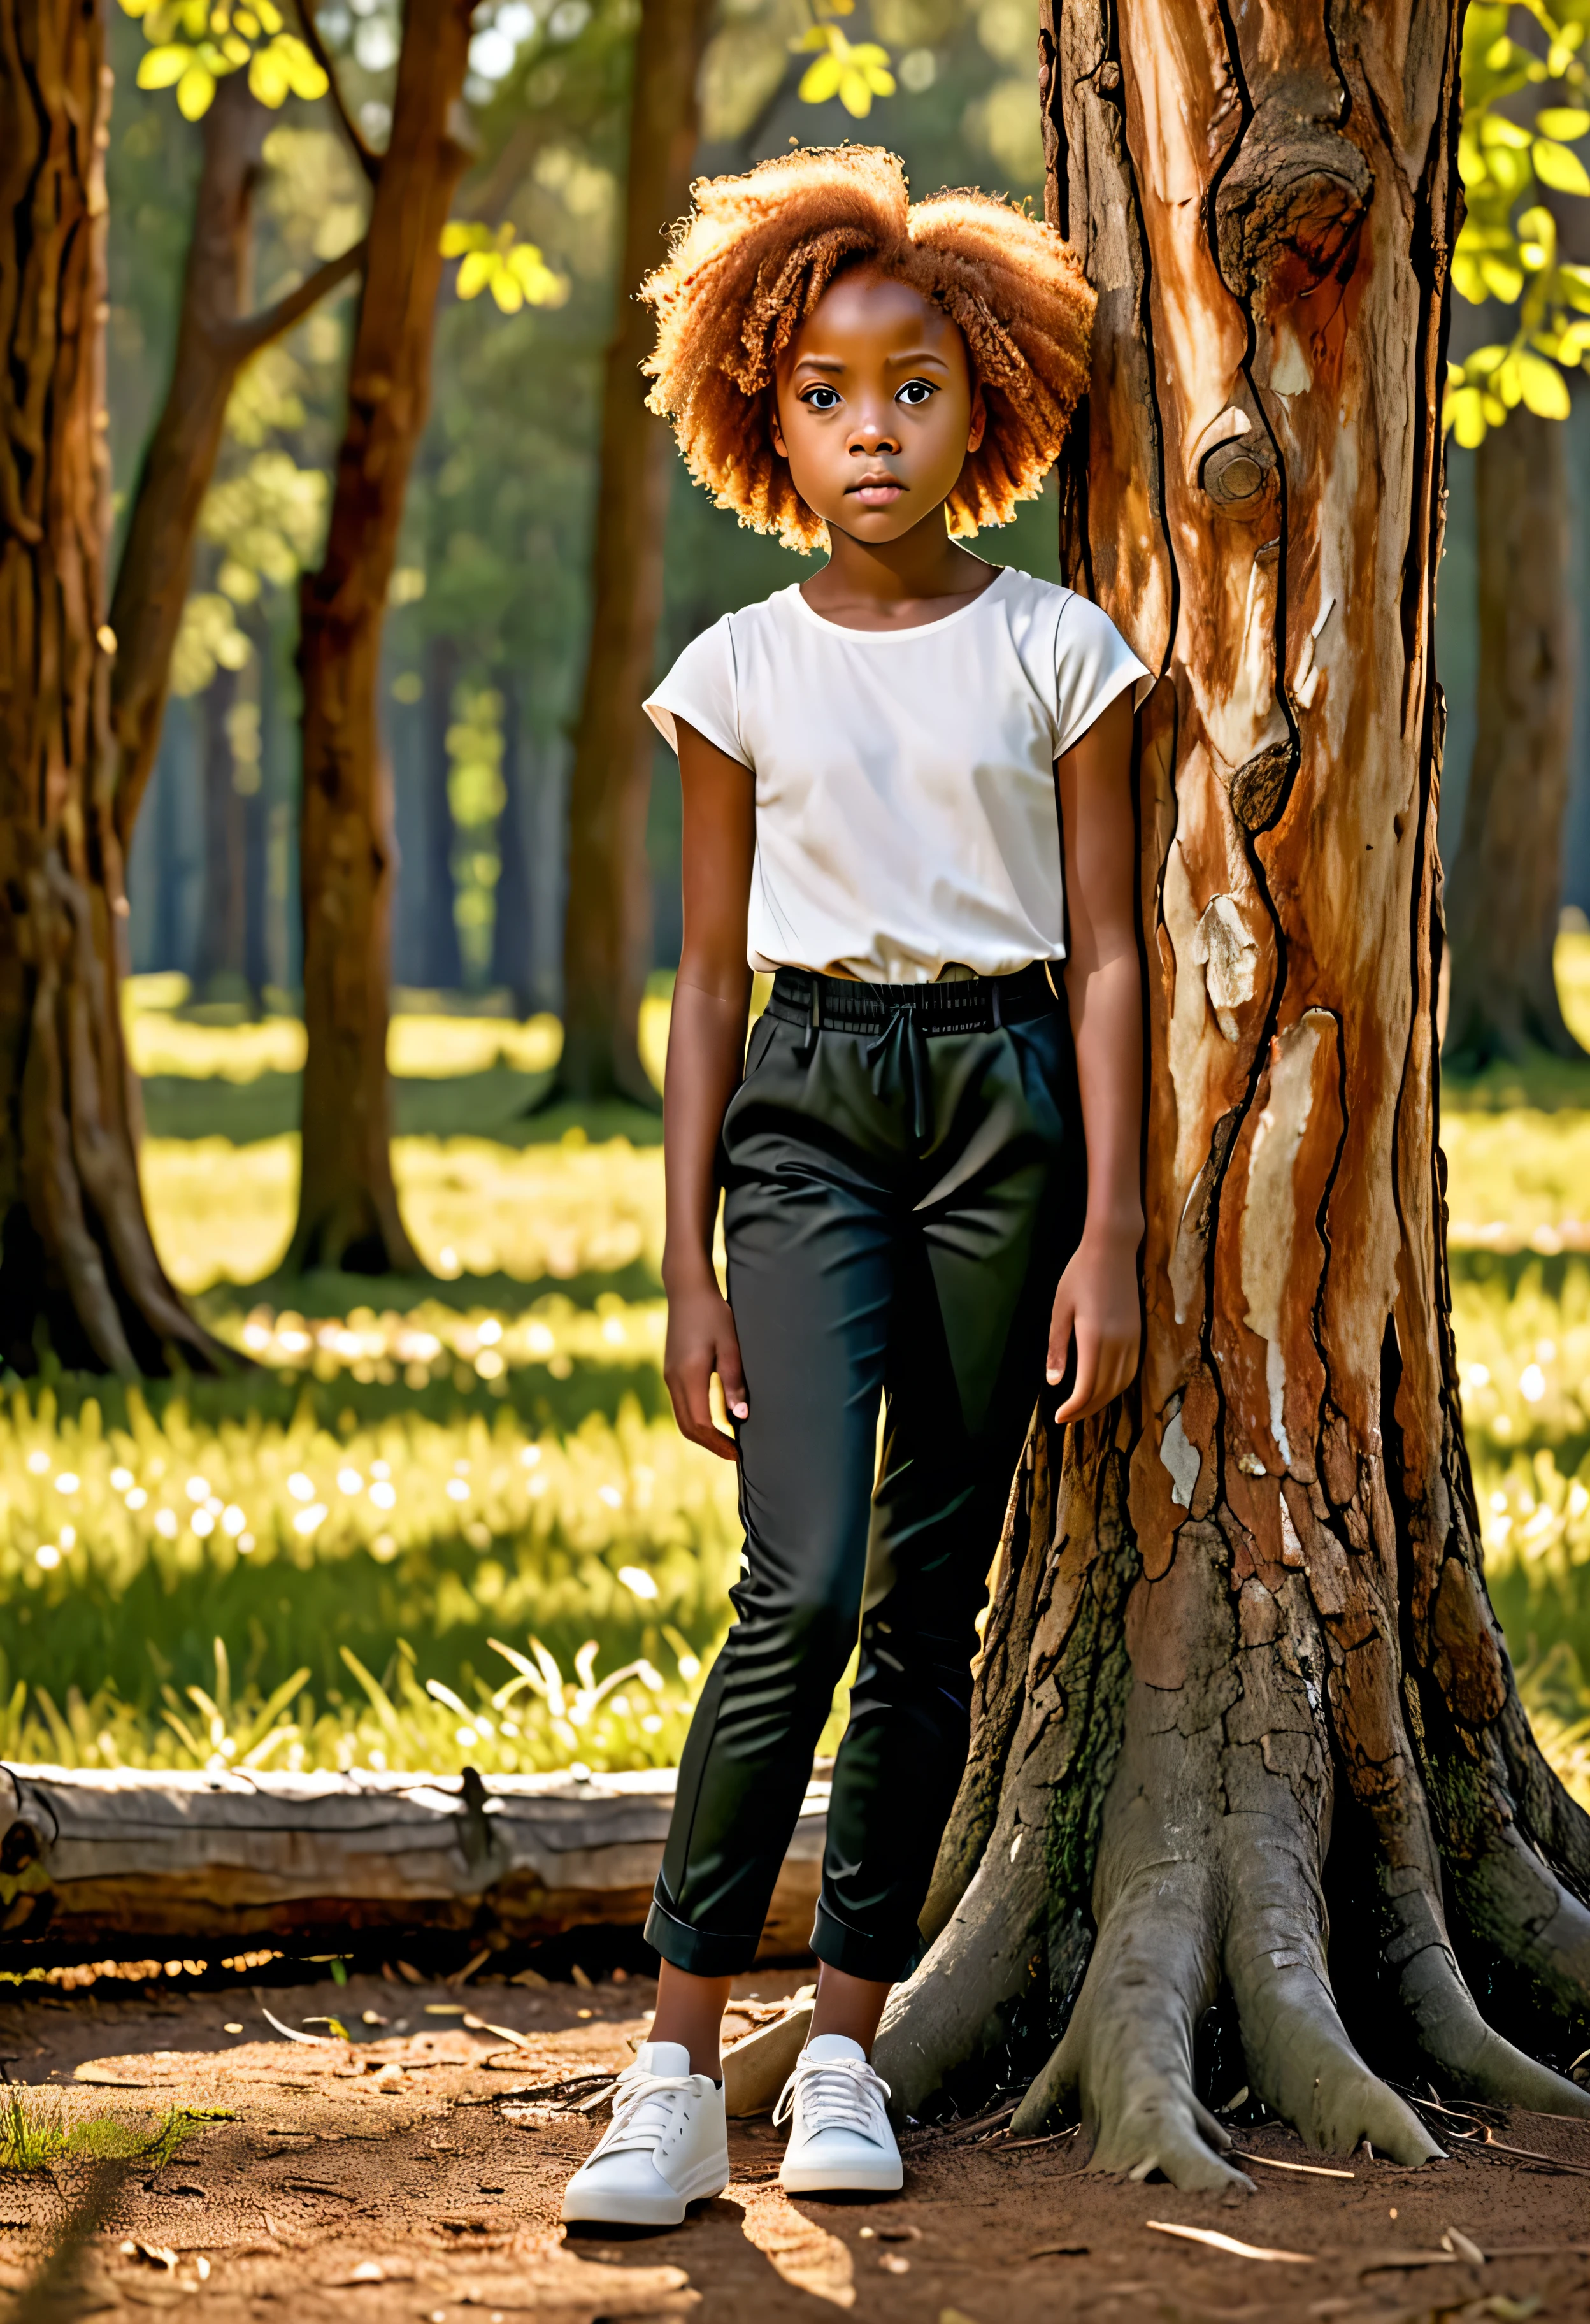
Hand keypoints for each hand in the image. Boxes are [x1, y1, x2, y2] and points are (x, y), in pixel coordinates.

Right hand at [664, 1277, 747, 1459]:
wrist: (687, 1290)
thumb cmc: (714, 1314)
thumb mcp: (731, 1346)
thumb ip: (734, 1382)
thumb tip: (740, 1417)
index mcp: (689, 1376)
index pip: (701, 1423)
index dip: (719, 1443)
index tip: (738, 1453)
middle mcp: (674, 1380)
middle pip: (688, 1427)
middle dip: (710, 1445)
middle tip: (734, 1453)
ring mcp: (669, 1376)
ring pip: (682, 1417)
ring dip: (702, 1433)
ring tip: (727, 1440)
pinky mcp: (671, 1371)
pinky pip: (682, 1404)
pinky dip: (696, 1418)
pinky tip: (715, 1418)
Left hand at [1047, 1225, 1141, 1423]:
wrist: (1113, 1248)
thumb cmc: (1080, 1274)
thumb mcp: (1060, 1310)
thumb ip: (1058, 1348)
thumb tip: (1054, 1383)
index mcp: (1094, 1338)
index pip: (1087, 1388)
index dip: (1073, 1408)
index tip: (1058, 1417)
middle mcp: (1118, 1343)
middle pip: (1105, 1392)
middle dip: (1085, 1410)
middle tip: (1067, 1417)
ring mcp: (1132, 1339)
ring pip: (1121, 1384)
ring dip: (1102, 1401)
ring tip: (1082, 1407)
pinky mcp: (1139, 1334)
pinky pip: (1131, 1371)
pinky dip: (1116, 1386)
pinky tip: (1103, 1387)